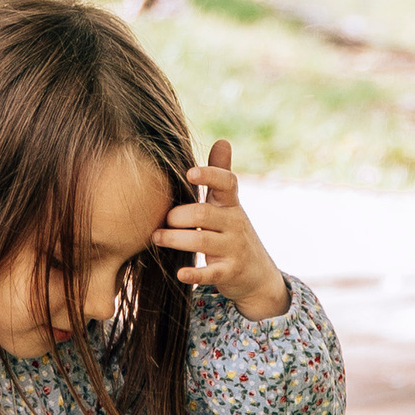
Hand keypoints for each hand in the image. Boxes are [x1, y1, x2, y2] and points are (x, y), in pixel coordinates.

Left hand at [162, 139, 290, 318]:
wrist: (257, 275)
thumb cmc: (232, 233)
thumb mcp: (230, 205)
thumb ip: (221, 175)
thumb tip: (222, 140)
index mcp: (231, 204)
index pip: (227, 183)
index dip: (210, 175)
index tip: (189, 173)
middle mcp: (235, 223)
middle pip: (202, 213)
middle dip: (177, 216)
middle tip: (162, 220)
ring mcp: (234, 248)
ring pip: (201, 240)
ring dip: (174, 239)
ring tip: (157, 239)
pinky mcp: (230, 272)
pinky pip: (211, 273)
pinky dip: (195, 274)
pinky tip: (180, 274)